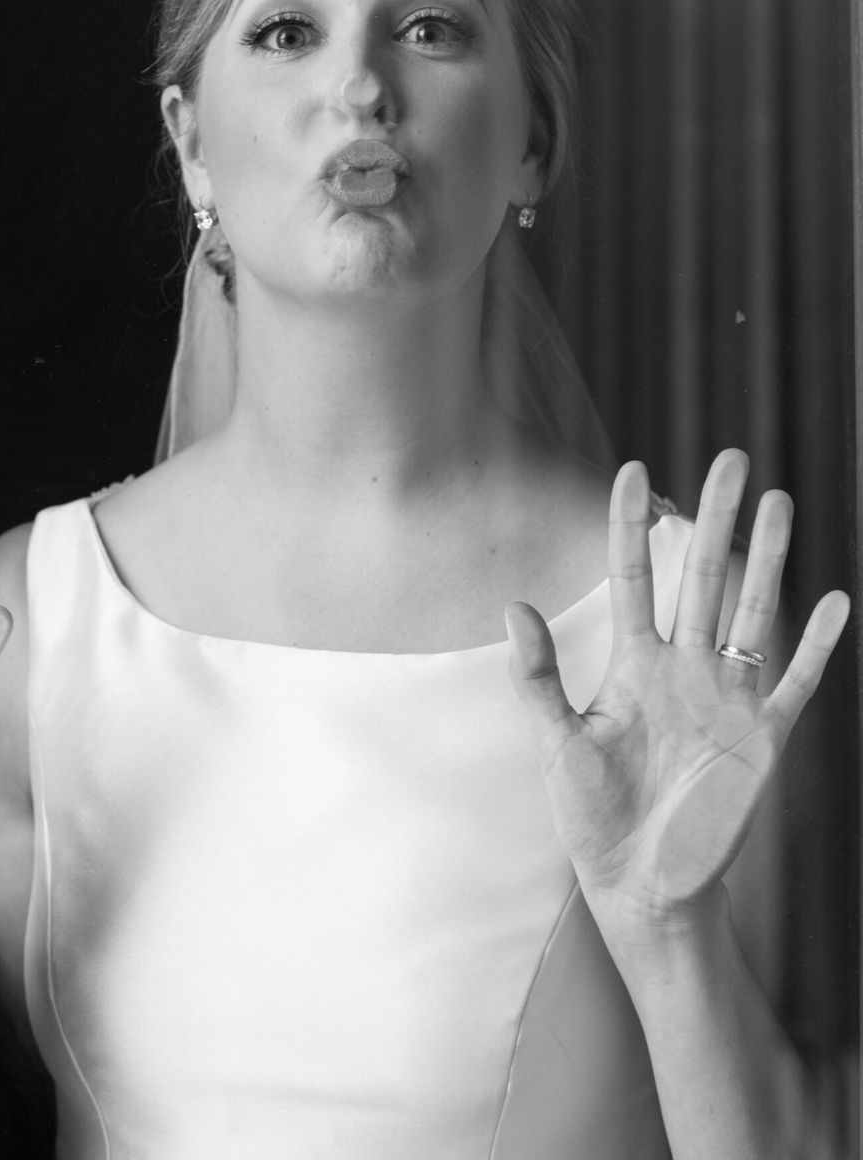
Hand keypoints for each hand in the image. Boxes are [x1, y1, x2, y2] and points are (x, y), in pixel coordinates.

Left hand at [506, 451, 849, 942]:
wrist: (641, 885)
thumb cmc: (593, 815)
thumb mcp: (557, 741)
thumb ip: (538, 676)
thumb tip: (514, 603)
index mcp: (632, 665)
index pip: (633, 577)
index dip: (633, 525)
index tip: (633, 469)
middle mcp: (684, 669)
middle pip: (702, 577)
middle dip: (716, 518)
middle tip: (732, 458)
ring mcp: (727, 699)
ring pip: (751, 612)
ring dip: (766, 560)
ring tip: (779, 502)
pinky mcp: (763, 739)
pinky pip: (796, 682)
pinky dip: (817, 646)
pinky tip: (833, 602)